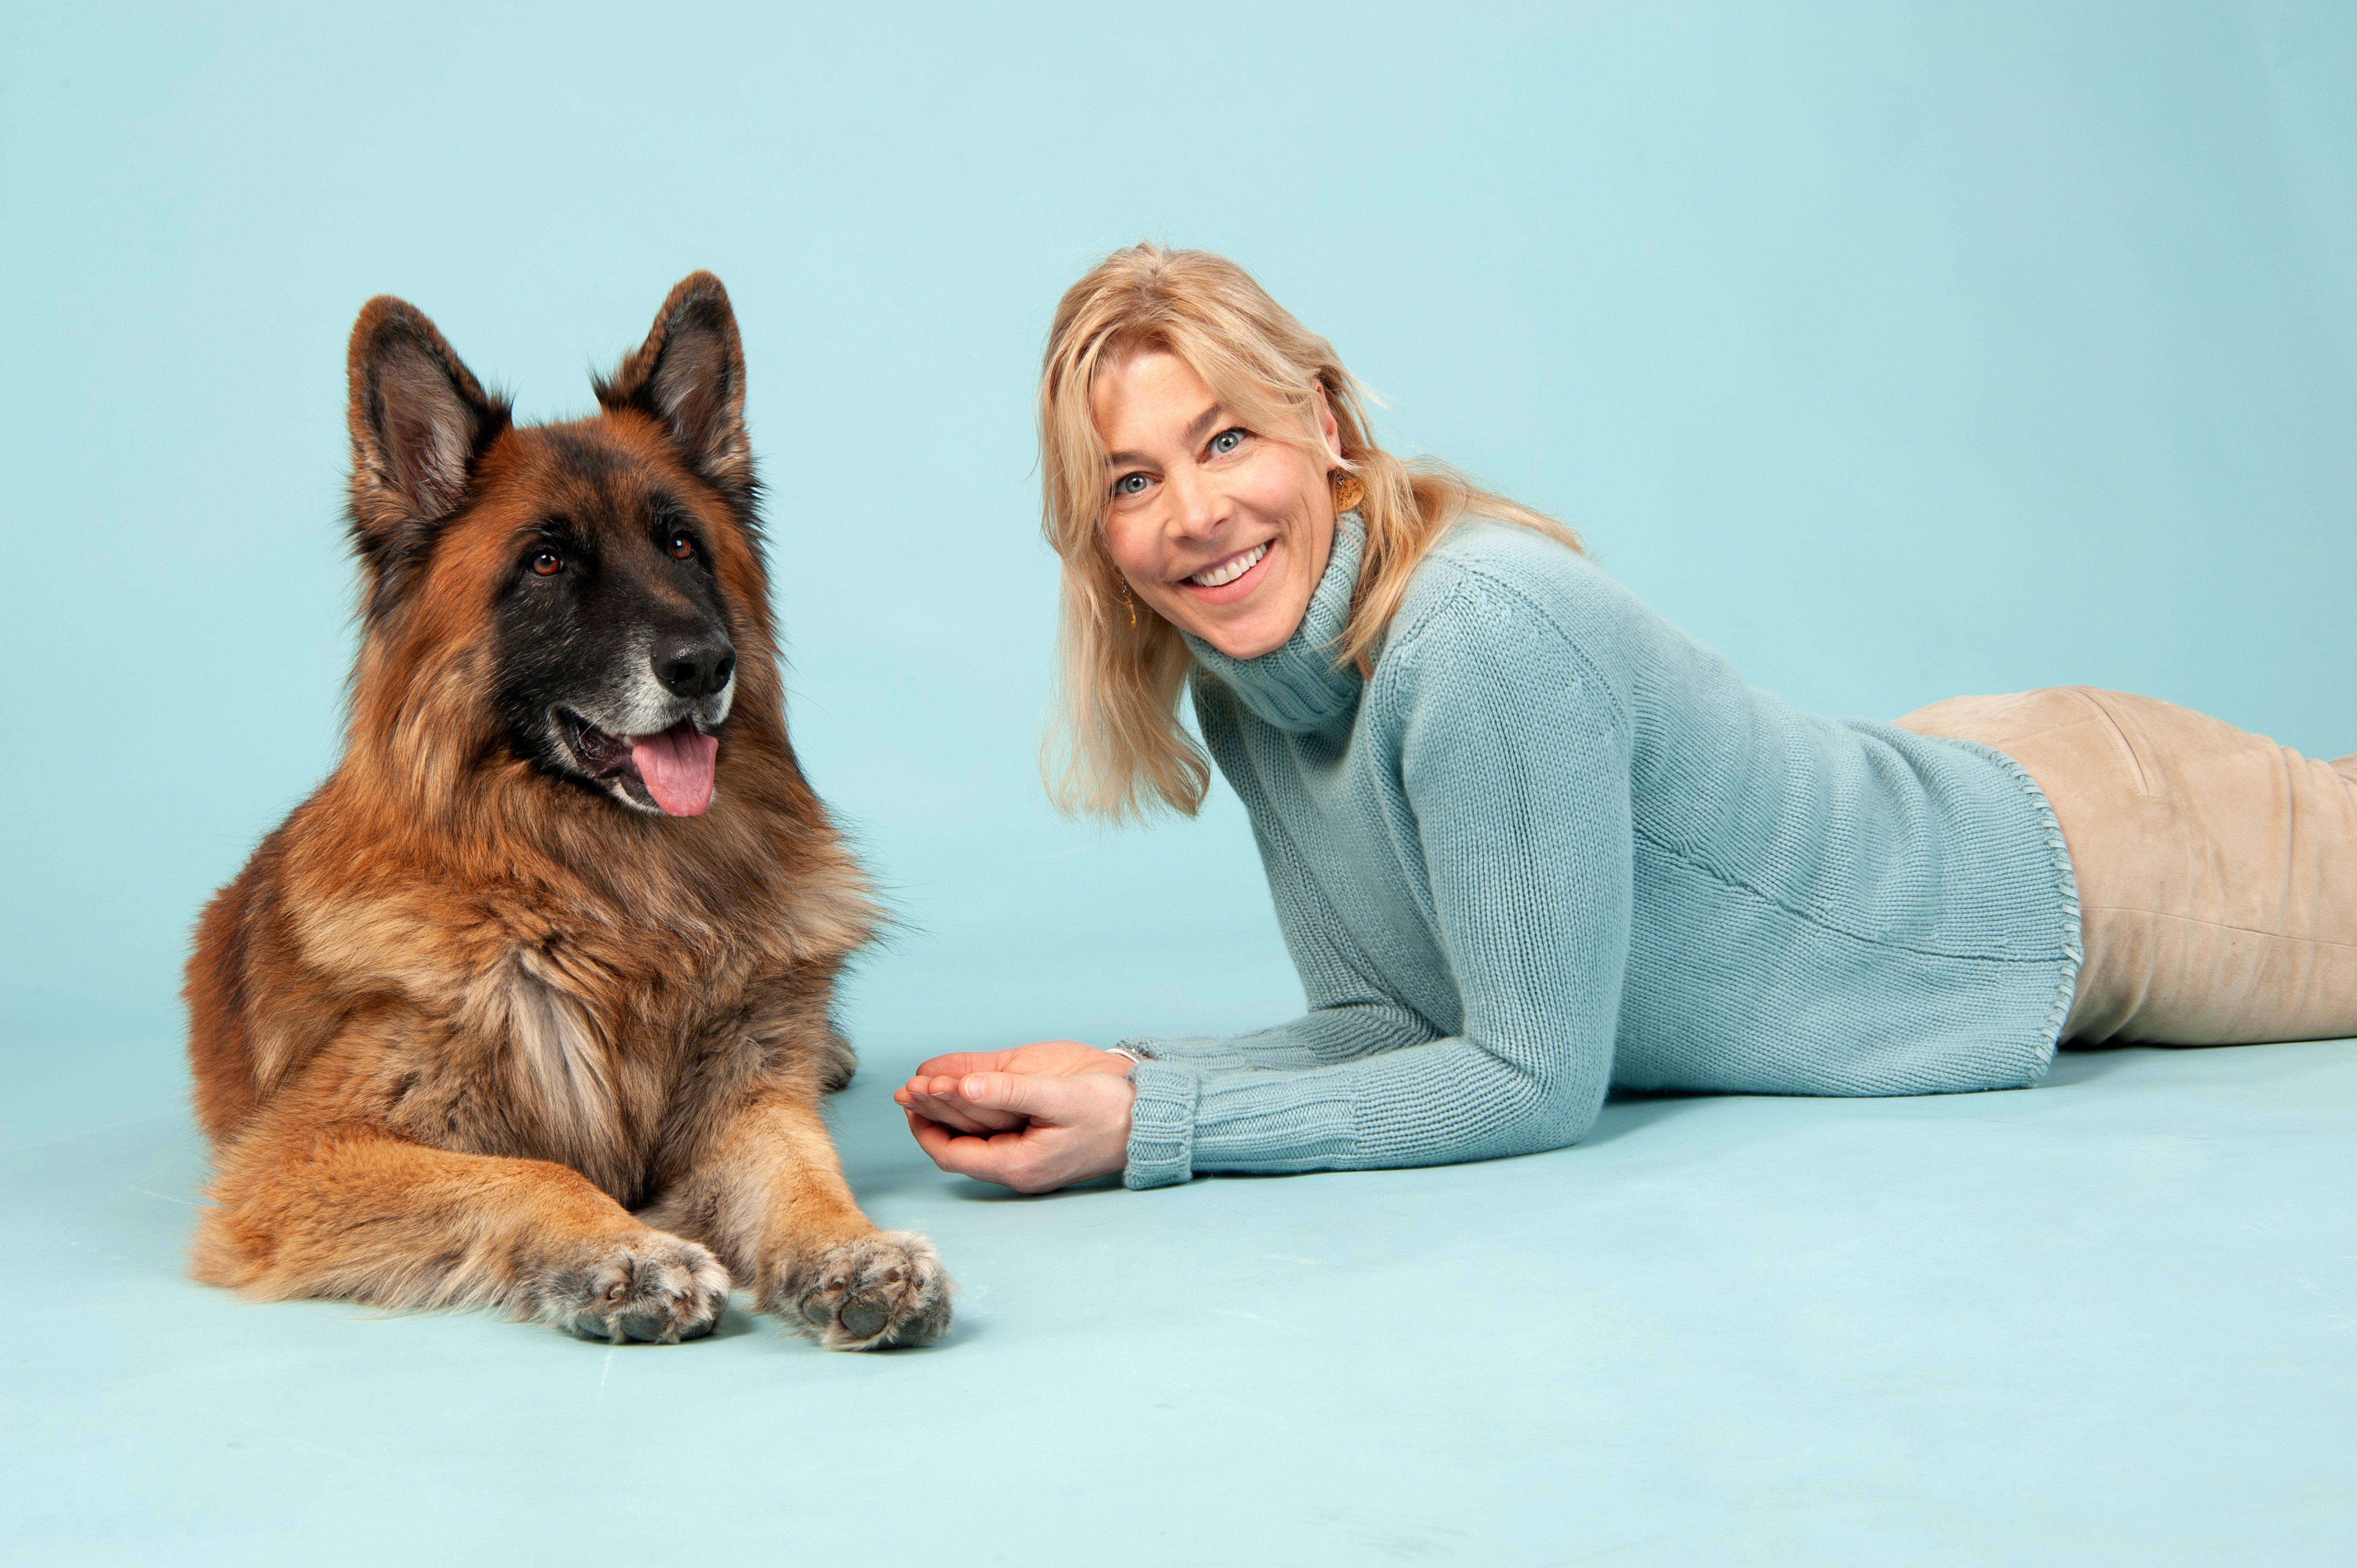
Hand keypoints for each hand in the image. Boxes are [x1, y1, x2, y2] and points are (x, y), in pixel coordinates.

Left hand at [896, 1049, 1136, 1193]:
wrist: (1154, 1120)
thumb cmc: (1110, 1108)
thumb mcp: (1058, 1094)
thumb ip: (1009, 1091)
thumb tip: (962, 1088)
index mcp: (1019, 1164)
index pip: (952, 1154)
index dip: (924, 1127)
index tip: (909, 1098)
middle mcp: (1020, 1170)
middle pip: (960, 1148)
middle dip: (932, 1117)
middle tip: (909, 1089)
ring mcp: (1030, 1162)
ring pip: (976, 1141)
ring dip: (950, 1115)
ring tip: (928, 1088)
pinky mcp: (1040, 1149)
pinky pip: (994, 1136)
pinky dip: (974, 1115)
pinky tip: (966, 1096)